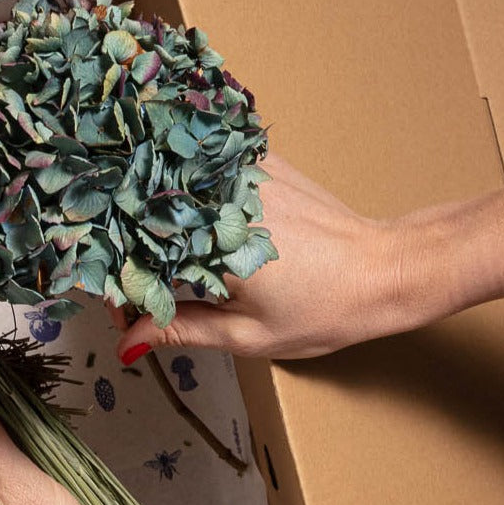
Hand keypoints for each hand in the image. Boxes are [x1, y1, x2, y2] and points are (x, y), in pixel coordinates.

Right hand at [110, 154, 422, 361]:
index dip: (118, 288)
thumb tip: (127, 342)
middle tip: (135, 289)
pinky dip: (182, 190)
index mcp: (215, 246)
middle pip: (144, 214)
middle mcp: (222, 199)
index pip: (137, 259)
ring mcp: (239, 173)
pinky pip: (201, 169)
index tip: (123, 315)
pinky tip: (181, 213)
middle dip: (128, 251)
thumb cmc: (324, 309)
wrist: (385, 269)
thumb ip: (182, 330)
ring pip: (169, 186)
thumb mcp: (247, 335)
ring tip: (149, 251)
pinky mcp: (257, 162)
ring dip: (151, 217)